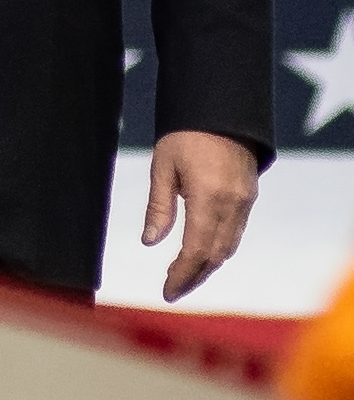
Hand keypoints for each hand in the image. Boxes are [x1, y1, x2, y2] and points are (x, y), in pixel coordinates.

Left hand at [143, 130, 257, 301]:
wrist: (221, 106)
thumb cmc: (185, 132)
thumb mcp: (163, 165)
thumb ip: (159, 206)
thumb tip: (150, 242)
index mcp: (208, 198)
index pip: (196, 251)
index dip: (182, 276)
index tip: (167, 292)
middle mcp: (232, 205)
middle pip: (214, 256)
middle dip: (194, 277)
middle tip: (172, 289)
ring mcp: (245, 202)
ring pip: (228, 247)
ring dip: (207, 266)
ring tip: (184, 275)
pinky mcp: (249, 196)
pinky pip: (236, 232)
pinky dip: (219, 248)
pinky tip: (203, 252)